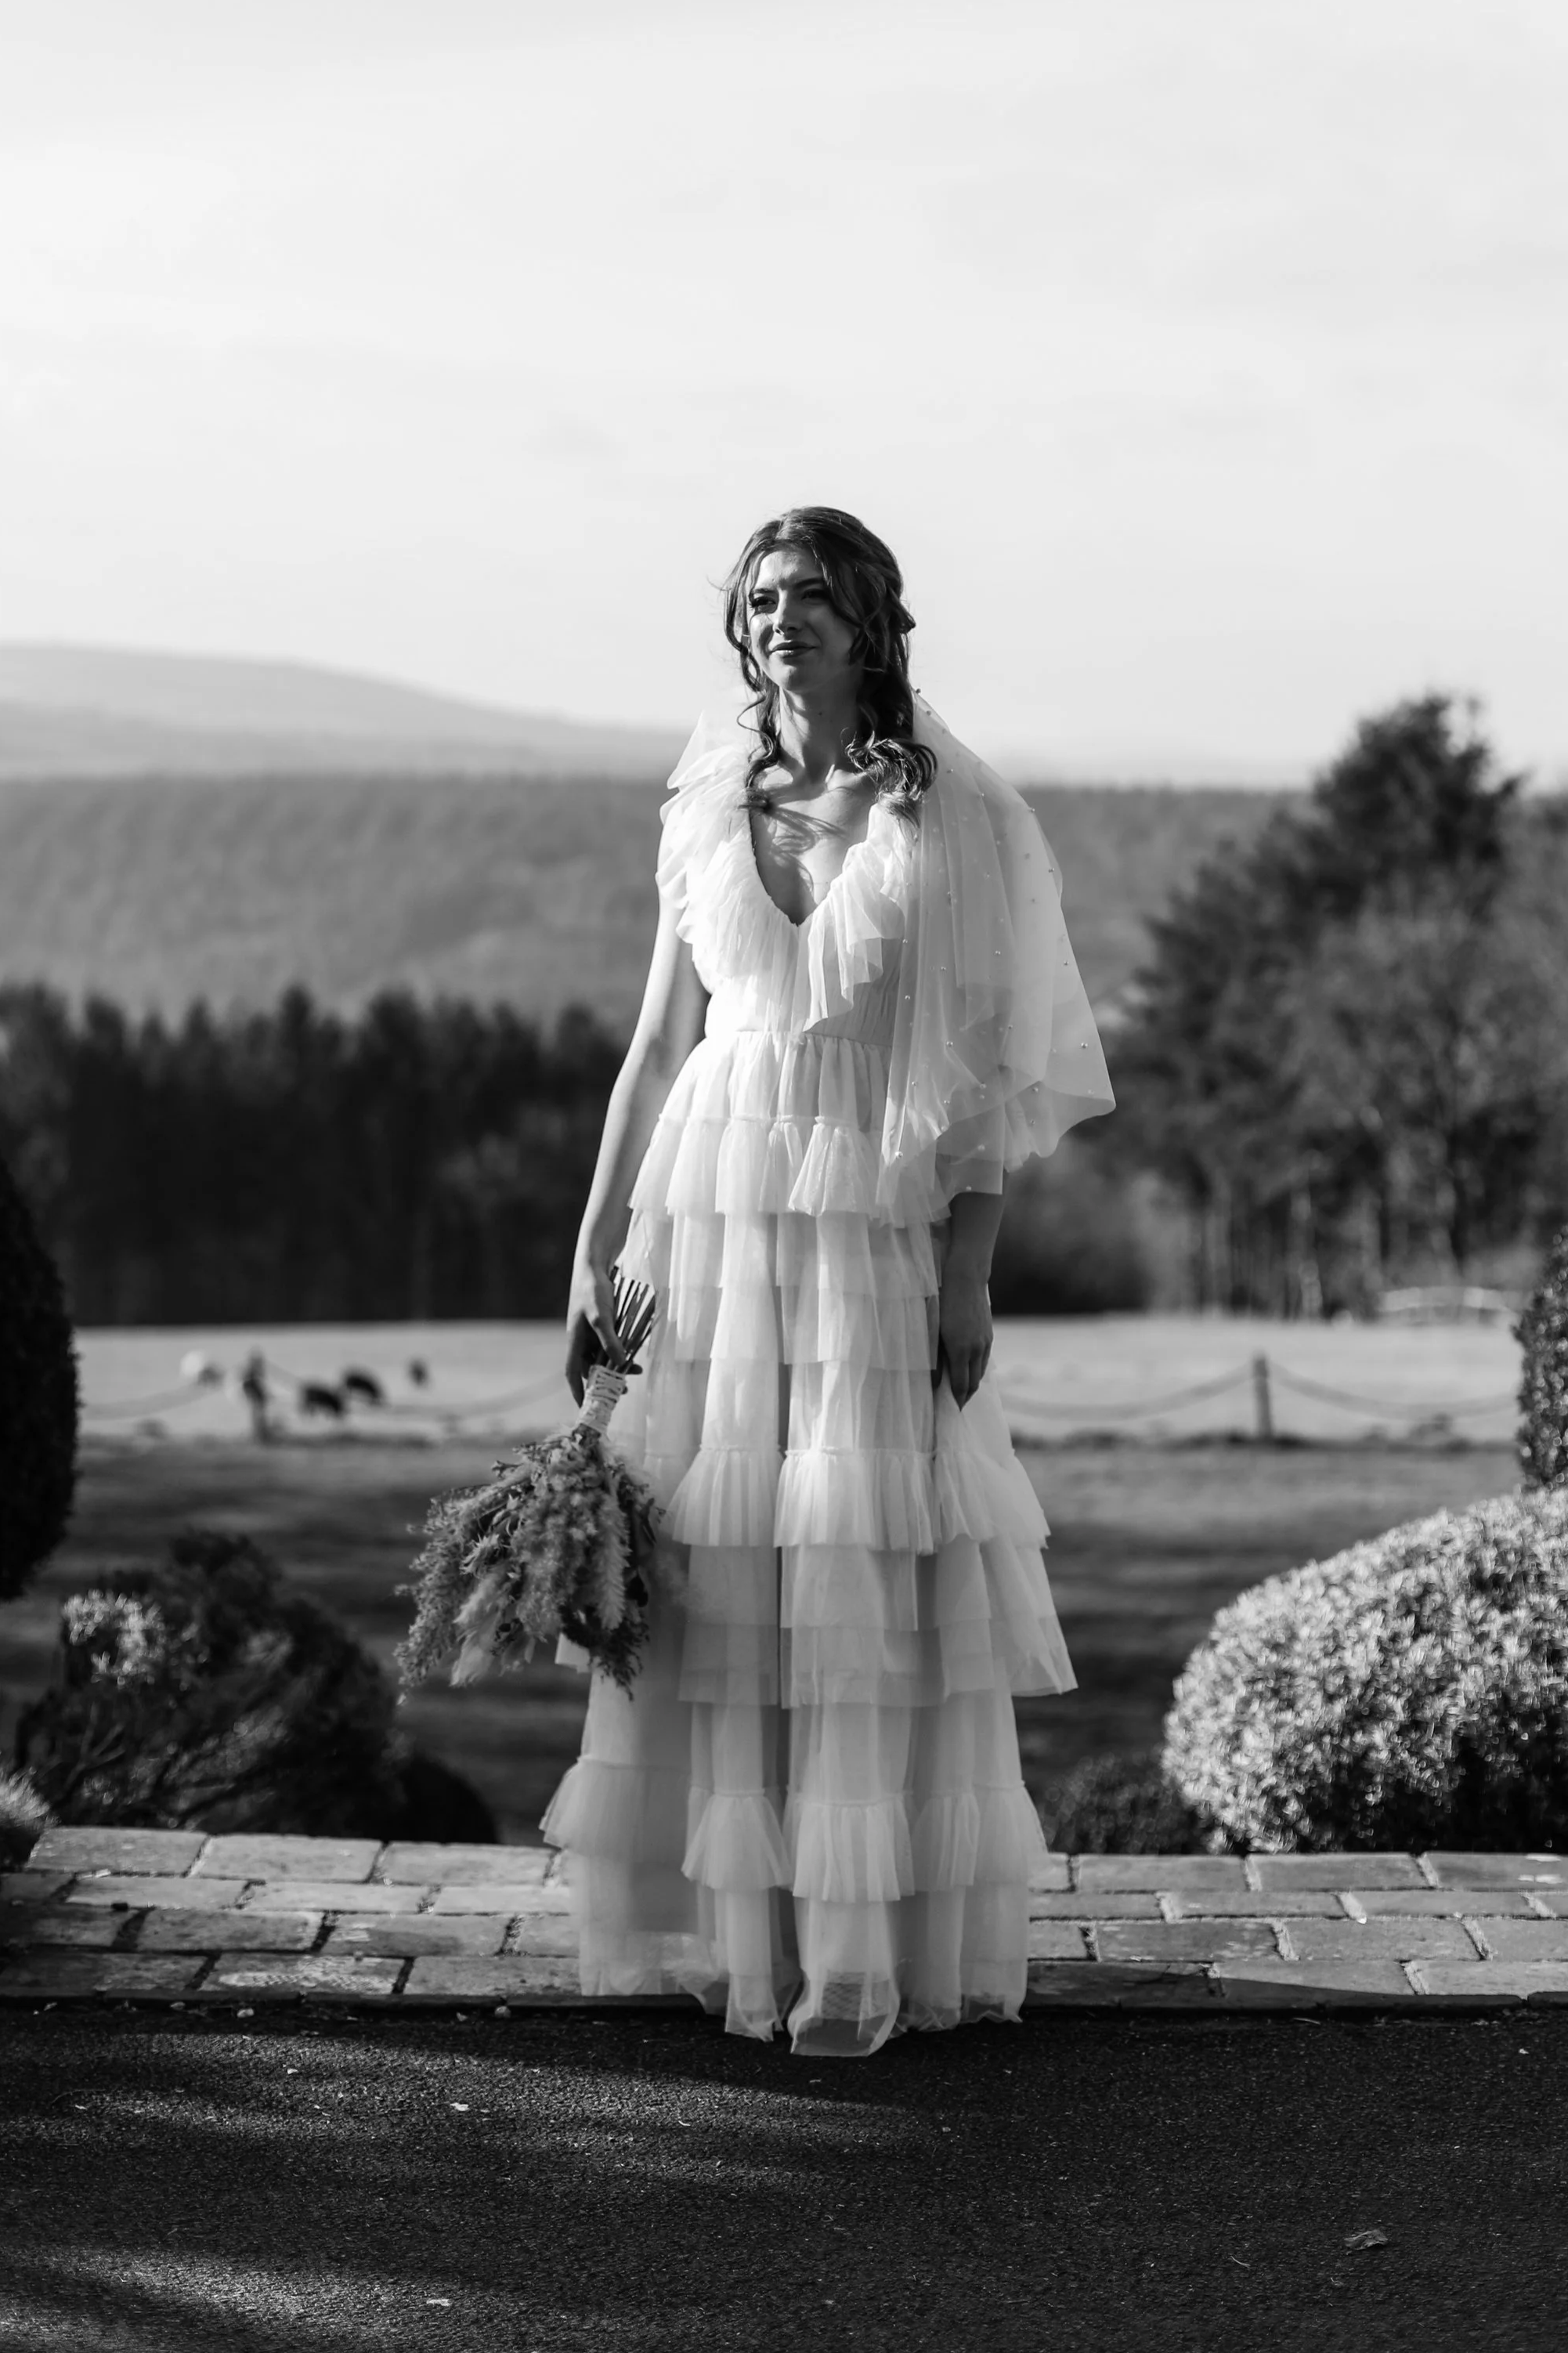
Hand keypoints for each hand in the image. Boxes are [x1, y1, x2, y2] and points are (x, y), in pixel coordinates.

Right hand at [564, 1259, 626, 1404]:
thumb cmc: (593, 1290)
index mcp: (574, 1341)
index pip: (573, 1373)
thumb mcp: (602, 1317)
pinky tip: (635, 1354)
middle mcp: (582, 1340)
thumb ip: (611, 1341)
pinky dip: (621, 1352)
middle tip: (622, 1391)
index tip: (585, 1408)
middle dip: (605, 1381)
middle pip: (591, 1368)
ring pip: (604, 1357)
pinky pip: (611, 1345)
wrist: (596, 1266)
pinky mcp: (603, 1326)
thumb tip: (620, 1365)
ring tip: (635, 1371)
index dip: (577, 1391)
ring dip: (617, 1366)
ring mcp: (592, 1333)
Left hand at [936, 1267, 991, 1408]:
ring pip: (981, 1372)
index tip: (953, 1411)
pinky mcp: (989, 1334)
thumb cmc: (943, 1302)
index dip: (957, 1401)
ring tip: (962, 1390)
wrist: (966, 1279)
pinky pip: (985, 1359)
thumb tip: (936, 1383)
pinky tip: (971, 1369)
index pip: (961, 1385)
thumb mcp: (934, 1331)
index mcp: (960, 1350)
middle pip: (974, 1383)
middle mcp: (976, 1349)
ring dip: (973, 1383)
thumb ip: (935, 1359)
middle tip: (956, 1405)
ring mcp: (985, 1342)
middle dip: (965, 1396)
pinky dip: (978, 1369)